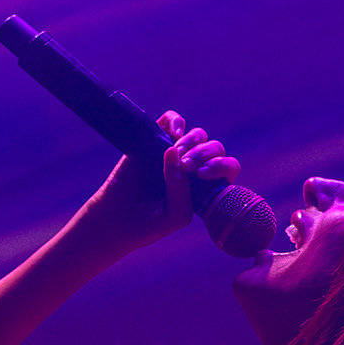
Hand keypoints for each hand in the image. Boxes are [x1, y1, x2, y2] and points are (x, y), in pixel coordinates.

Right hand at [77, 111, 241, 252]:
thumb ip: (183, 189)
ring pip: (197, 134)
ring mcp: (175, 153)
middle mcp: (194, 168)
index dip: (221, 166)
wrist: (116, 220)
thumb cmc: (150, 223)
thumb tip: (174, 151)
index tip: (203, 175)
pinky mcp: (153, 141)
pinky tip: (173, 133)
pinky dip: (176, 121)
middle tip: (186, 167)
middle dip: (204, 155)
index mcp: (206, 187)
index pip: (227, 168)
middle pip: (214, 148)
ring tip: (174, 153)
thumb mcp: (175, 214)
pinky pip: (172, 120)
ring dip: (192, 141)